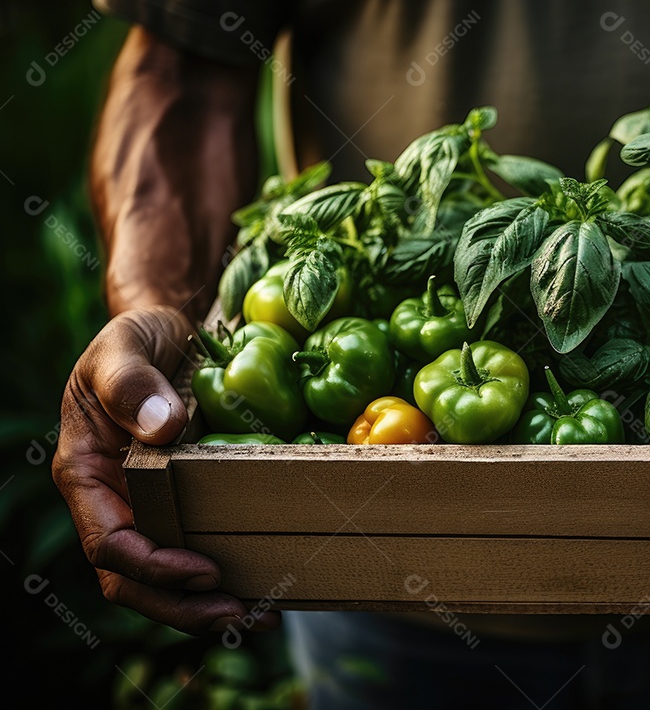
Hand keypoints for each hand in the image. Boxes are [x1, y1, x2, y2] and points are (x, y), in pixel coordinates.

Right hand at [53, 306, 279, 634]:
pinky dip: (224, 575)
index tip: (203, 569)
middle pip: (132, 579)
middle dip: (181, 606)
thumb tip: (161, 430)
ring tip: (259, 618)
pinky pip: (195, 547)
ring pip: (162, 579)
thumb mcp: (125, 346)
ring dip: (204, 606)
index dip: (153, 566)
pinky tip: (264, 585)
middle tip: (238, 615)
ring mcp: (148, 505)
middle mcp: (114, 500)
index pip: (109, 542)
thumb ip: (132, 384)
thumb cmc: (136, 337)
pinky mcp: (183, 501)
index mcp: (86, 473)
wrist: (167, 330)